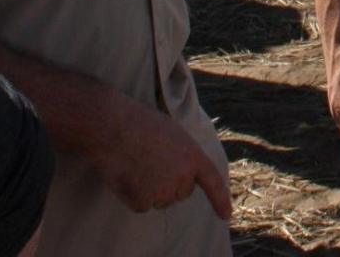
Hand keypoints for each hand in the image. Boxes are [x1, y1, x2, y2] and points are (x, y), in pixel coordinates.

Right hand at [93, 98, 231, 218]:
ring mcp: (164, 191)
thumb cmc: (140, 123)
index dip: (220, 200)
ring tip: (135, 164)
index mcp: (194, 156)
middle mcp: (184, 177)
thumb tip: (180, 173)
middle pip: (180, 192)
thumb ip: (183, 155)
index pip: (212, 182)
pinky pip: (141, 205)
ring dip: (149, 189)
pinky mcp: (144, 201)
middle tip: (149, 162)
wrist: (114, 126)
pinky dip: (132, 195)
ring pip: (159, 200)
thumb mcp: (173, 134)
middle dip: (168, 183)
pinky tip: (126, 176)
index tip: (226, 215)